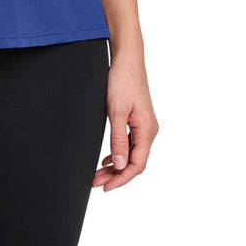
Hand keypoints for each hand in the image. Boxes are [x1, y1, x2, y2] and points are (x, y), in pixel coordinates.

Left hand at [92, 51, 158, 191]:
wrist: (127, 58)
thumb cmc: (122, 80)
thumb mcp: (116, 111)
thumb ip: (118, 139)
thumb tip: (119, 165)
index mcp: (147, 130)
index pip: (136, 165)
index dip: (121, 179)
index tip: (105, 187)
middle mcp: (149, 130)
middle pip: (134, 162)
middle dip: (116, 175)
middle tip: (96, 182)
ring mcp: (144, 125)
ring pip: (132, 153)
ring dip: (116, 165)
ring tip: (98, 174)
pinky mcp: (138, 119)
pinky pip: (131, 143)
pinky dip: (119, 153)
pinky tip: (107, 159)